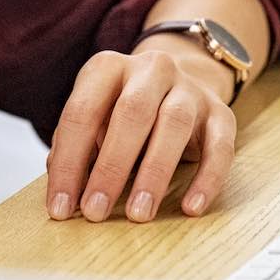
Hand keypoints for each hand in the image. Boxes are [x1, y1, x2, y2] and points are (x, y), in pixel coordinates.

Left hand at [45, 48, 236, 224]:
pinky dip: (207, 178)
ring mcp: (189, 89)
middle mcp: (150, 69)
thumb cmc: (125, 110)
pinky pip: (219, 146)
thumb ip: (77, 145)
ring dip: (154, 173)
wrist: (182, 80)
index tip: (58, 206)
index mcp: (108, 66)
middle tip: (94, 212)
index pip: (82, 112)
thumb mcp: (97, 115)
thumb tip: (60, 185)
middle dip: (110, 167)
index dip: (68, 161)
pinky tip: (192, 208)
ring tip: (139, 213)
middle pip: (130, 113)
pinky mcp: (221, 113)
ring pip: (174, 124)